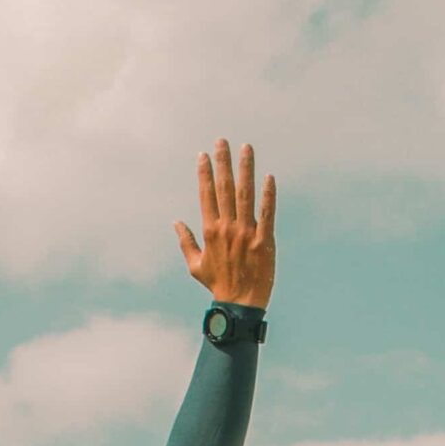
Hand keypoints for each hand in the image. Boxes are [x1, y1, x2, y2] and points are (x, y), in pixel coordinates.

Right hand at [174, 140, 275, 308]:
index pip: (206, 195)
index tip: (204, 154)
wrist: (240, 305)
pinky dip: (268, 195)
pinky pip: (267, 214)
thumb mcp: (195, 266)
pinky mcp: (265, 241)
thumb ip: (185, 242)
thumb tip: (175, 223)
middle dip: (223, 163)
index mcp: (210, 231)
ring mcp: (247, 233)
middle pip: (225, 188)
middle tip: (222, 140)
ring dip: (246, 170)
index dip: (205, 173)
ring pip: (246, 195)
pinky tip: (269, 177)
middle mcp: (227, 228)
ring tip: (246, 148)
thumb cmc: (218, 285)